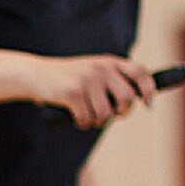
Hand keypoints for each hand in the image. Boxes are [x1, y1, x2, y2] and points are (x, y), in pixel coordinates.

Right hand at [31, 54, 154, 128]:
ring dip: (98, 121)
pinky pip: (87, 119)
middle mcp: (101, 68)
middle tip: (110, 114)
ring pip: (106, 113)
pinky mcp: (73, 93)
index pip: (139, 73)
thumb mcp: (93, 71)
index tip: (147, 103)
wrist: (35, 74)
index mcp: (109, 62)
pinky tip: (76, 117)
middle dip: (121, 112)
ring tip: (89, 117)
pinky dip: (82, 123)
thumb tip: (137, 101)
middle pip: (127, 98)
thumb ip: (113, 80)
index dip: (148, 90)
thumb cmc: (67, 78)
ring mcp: (87, 80)